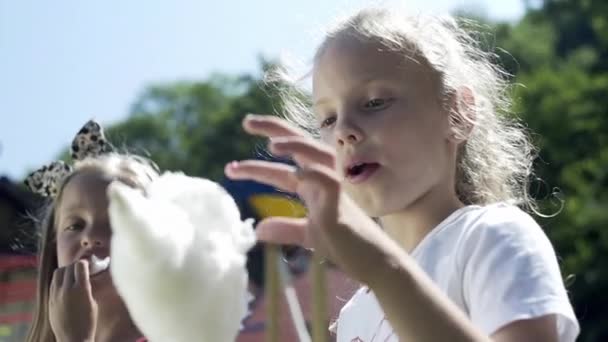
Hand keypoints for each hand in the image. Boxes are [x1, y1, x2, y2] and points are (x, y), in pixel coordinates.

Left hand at [49, 260, 96, 341]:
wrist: (73, 339)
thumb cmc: (88, 323)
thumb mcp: (93, 303)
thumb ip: (88, 288)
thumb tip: (87, 277)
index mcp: (81, 290)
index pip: (80, 266)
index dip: (85, 263)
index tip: (89, 266)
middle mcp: (66, 290)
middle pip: (69, 267)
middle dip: (76, 266)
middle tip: (82, 270)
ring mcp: (56, 294)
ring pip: (58, 272)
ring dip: (66, 271)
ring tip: (72, 276)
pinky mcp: (50, 300)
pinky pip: (53, 282)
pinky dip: (59, 279)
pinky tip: (65, 284)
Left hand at [225, 114, 402, 283]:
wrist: (374, 263)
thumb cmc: (346, 246)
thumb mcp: (308, 236)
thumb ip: (286, 229)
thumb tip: (259, 229)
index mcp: (313, 186)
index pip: (284, 166)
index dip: (257, 166)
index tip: (231, 167)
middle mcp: (323, 180)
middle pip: (299, 145)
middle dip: (274, 129)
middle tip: (246, 120)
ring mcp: (335, 188)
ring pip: (316, 154)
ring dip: (295, 144)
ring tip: (272, 145)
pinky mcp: (342, 202)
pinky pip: (327, 179)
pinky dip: (312, 173)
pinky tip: (296, 173)